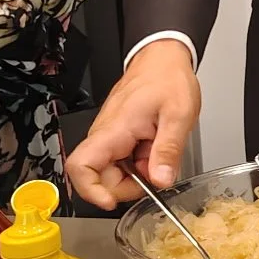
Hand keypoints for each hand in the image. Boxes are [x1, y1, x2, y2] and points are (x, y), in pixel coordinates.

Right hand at [67, 41, 201, 209]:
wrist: (163, 57)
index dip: (90, 191)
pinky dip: (139, 164)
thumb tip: (161, 180)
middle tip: (155, 175)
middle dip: (126, 187)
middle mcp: (105, 134)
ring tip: (158, 154)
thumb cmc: (167, 78)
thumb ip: (168, 150)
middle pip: (98, 177)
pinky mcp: (118, 137)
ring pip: (111, 172)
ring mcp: (110, 136)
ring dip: (135, 175)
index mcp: (114, 130)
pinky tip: (155, 149)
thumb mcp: (178, 115)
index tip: (112, 201)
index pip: (80, 167)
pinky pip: (121, 161)